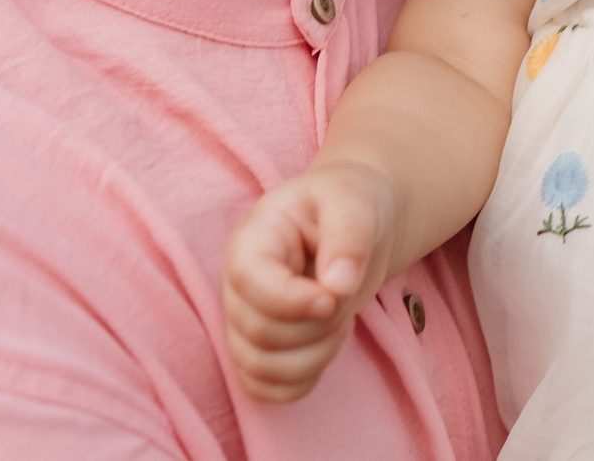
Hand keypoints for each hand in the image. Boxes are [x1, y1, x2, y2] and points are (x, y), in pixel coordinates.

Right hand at [221, 160, 393, 401]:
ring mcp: (243, 320)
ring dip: (314, 356)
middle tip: (344, 297)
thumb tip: (338, 286)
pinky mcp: (258, 349)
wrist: (354, 220)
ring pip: (259, 368)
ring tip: (339, 319)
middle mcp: (238, 285)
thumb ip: (348, 238)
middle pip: (258, 333)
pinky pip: (264, 388)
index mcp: (252, 241)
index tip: (335, 296)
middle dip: (316, 326)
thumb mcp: (355, 205)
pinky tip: (325, 345)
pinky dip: (301, 380)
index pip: (249, 282)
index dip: (292, 301)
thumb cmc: (349, 204)